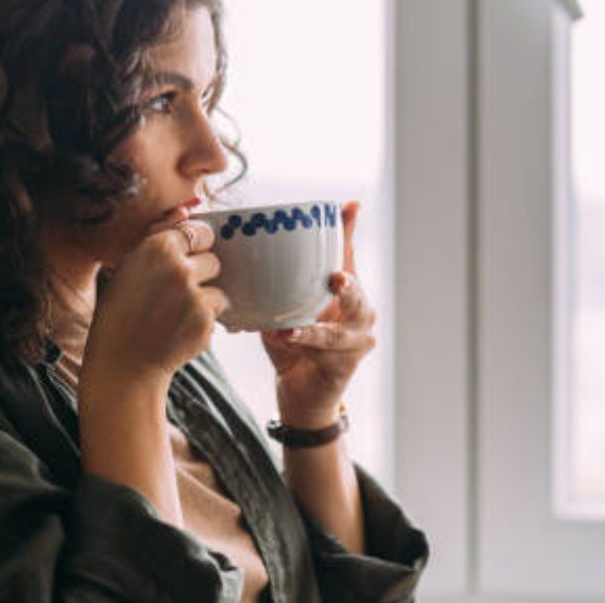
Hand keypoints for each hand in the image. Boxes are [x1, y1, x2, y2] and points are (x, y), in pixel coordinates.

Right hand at [84, 209, 228, 390]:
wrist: (123, 359)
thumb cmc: (123, 309)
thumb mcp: (130, 264)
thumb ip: (159, 233)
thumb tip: (187, 208)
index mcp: (157, 248)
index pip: (199, 232)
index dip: (196, 247)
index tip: (186, 260)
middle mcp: (178, 268)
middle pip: (214, 260)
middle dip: (202, 276)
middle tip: (176, 294)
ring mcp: (194, 296)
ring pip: (219, 289)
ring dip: (206, 300)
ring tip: (177, 314)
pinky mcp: (205, 322)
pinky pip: (217, 313)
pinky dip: (204, 322)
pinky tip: (180, 329)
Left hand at [260, 201, 375, 426]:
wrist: (301, 394)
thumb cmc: (292, 349)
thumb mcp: (281, 310)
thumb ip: (274, 288)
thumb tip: (244, 258)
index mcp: (343, 292)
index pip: (347, 255)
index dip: (349, 230)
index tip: (349, 205)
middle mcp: (360, 311)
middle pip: (357, 286)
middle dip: (348, 278)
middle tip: (335, 274)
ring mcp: (360, 337)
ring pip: (348, 318)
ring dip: (326, 314)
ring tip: (316, 304)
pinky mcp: (350, 360)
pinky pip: (328, 347)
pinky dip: (307, 340)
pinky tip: (289, 336)